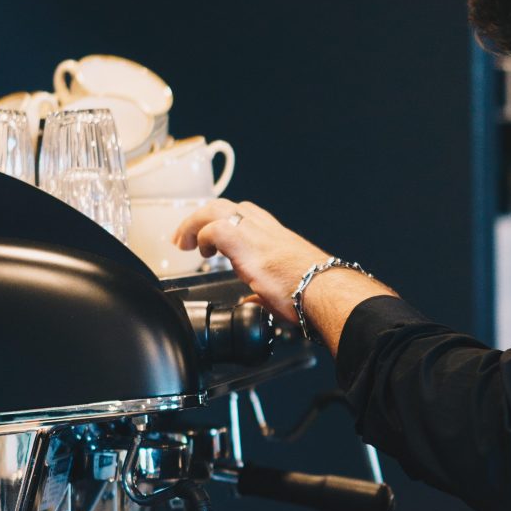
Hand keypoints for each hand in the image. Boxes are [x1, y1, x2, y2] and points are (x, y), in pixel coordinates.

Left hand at [171, 198, 326, 324]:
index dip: (223, 222)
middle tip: (185, 238)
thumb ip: (260, 295)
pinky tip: (202, 252)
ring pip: (216, 209)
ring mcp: (256, 234)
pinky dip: (202, 236)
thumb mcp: (282, 290)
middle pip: (225, 206)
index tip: (210, 239)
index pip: (246, 215)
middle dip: (200, 218)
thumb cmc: (313, 293)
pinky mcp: (247, 244)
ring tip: (183, 242)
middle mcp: (266, 229)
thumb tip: (250, 304)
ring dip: (194, 223)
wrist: (326, 291)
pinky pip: (215, 229)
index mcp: (277, 237)